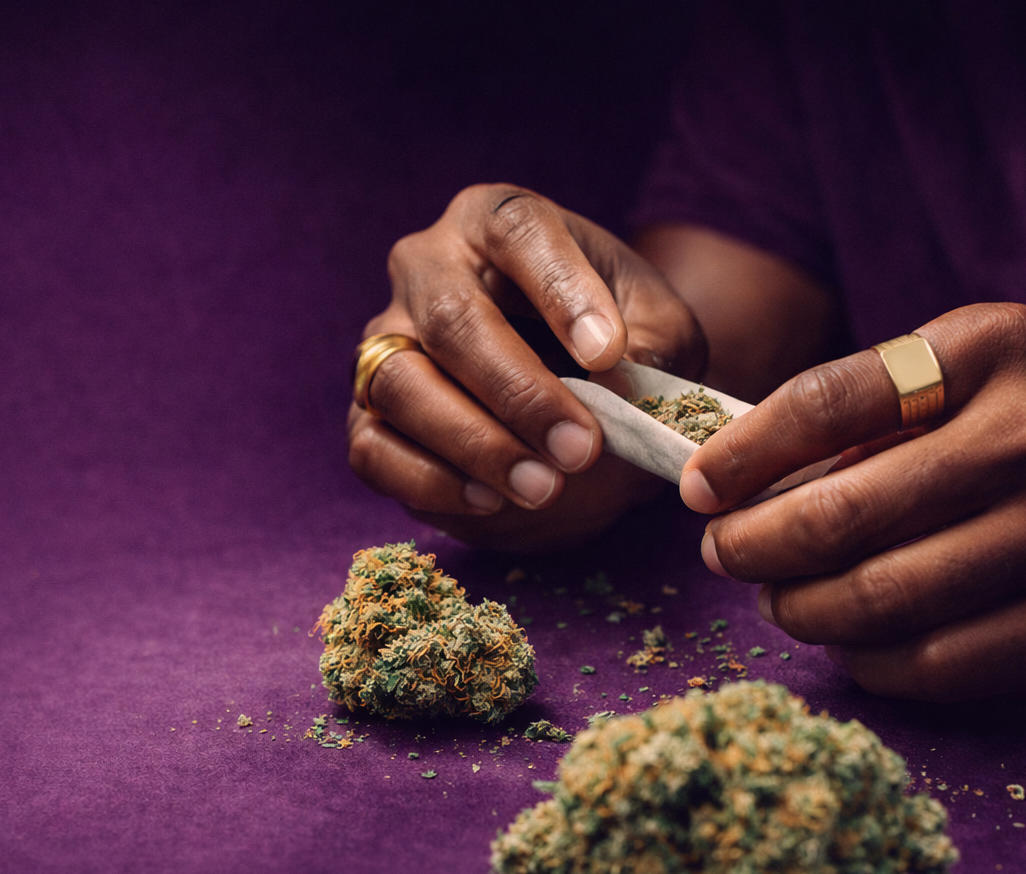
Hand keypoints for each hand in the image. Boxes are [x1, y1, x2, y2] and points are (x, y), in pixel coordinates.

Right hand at [347, 184, 705, 549]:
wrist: (574, 402)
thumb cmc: (614, 346)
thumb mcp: (660, 330)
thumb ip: (654, 345)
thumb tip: (616, 383)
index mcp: (498, 221)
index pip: (519, 232)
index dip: (562, 291)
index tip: (608, 353)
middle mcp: (427, 267)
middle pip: (450, 317)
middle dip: (518, 391)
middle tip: (581, 448)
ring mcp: (386, 341)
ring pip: (399, 384)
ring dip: (474, 443)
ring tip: (542, 486)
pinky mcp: (366, 413)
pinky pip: (373, 448)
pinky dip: (429, 480)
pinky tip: (490, 499)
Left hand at [682, 303, 1025, 699]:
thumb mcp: (985, 356)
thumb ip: (877, 404)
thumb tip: (746, 478)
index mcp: (994, 351)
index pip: (825, 403)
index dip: (739, 455)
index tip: (694, 487)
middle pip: (838, 516)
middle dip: (750, 546)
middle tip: (723, 553)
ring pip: (879, 600)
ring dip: (798, 609)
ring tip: (776, 597)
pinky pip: (942, 665)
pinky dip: (868, 662)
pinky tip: (845, 642)